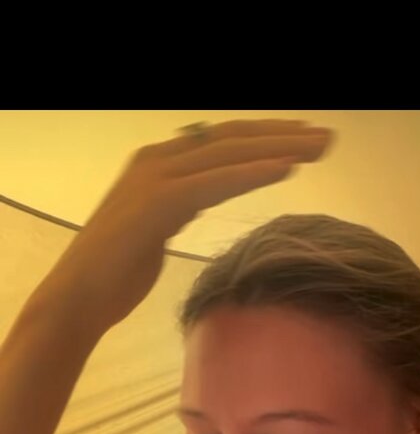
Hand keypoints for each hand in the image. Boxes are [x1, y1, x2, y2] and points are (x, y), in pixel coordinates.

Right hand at [28, 119, 333, 337]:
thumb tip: (201, 200)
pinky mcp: (157, 202)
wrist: (78, 298)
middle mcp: (158, 160)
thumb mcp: (156, 228)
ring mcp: (156, 177)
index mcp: (159, 164)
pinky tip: (286, 169)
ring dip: (279, 147)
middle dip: (283, 135)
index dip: (266, 138)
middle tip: (327, 138)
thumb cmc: (115, 275)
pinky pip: (215, 182)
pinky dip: (252, 173)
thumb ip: (179, 206)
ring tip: (319, 147)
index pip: (222, 142)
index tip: (305, 142)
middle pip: (231, 138)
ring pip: (228, 153)